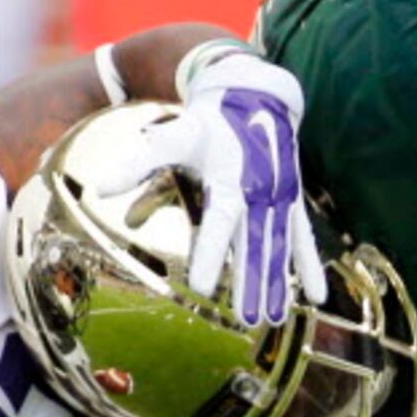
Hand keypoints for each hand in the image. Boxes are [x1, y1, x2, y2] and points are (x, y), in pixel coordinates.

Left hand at [163, 43, 328, 325]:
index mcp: (229, 179)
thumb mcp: (174, 135)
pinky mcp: (292, 202)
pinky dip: (309, 268)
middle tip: (247, 320)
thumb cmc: (209, 121)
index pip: (220, 223)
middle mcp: (260, 192)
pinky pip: (303, 239)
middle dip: (251, 284)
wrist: (256, 96)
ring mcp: (280, 199)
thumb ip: (140, 161)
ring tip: (274, 319)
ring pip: (279, 249)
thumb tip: (100, 188)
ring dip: (278, 285)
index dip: (210, 254)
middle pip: (254, 246)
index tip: (200, 287)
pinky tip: (316, 298)